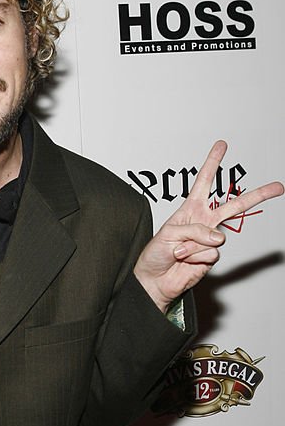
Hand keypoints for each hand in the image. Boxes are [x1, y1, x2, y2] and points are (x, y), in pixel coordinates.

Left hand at [134, 140, 283, 312]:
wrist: (154, 280)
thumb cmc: (156, 254)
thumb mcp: (169, 232)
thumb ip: (194, 230)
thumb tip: (218, 238)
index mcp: (190, 210)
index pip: (203, 182)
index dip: (212, 163)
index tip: (221, 145)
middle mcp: (204, 223)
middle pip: (234, 206)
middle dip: (258, 196)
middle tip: (278, 187)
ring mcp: (209, 241)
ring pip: (217, 237)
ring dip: (192, 245)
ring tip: (179, 252)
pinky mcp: (211, 258)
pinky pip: (210, 253)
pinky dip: (194, 257)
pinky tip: (185, 261)